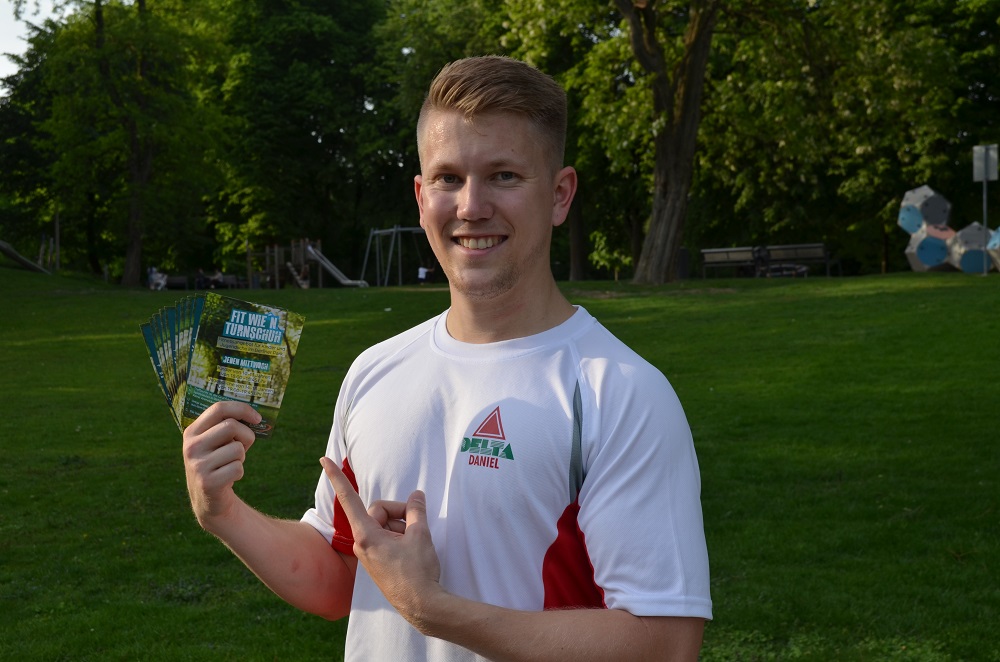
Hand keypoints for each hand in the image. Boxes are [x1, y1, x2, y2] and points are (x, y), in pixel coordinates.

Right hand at [182, 401, 260, 526]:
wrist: (208, 500)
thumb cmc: (219, 463)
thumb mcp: (217, 442)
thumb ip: (229, 425)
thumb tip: (255, 416)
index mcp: (192, 432)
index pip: (218, 408)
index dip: (242, 409)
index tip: (257, 418)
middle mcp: (191, 446)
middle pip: (231, 426)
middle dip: (246, 436)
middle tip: (244, 447)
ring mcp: (197, 465)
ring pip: (237, 448)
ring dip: (241, 457)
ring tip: (229, 465)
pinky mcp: (207, 482)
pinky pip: (238, 468)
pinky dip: (239, 472)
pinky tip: (228, 478)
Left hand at [320, 456, 442, 627]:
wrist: (421, 605)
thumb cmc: (417, 572)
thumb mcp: (420, 535)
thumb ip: (416, 511)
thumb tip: (416, 496)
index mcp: (366, 535)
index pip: (349, 499)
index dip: (337, 478)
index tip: (324, 461)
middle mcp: (363, 544)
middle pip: (378, 511)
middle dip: (398, 512)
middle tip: (416, 522)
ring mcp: (369, 553)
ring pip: (384, 525)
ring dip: (401, 526)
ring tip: (416, 542)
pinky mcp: (377, 561)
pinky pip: (387, 538)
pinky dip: (400, 536)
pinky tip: (413, 548)